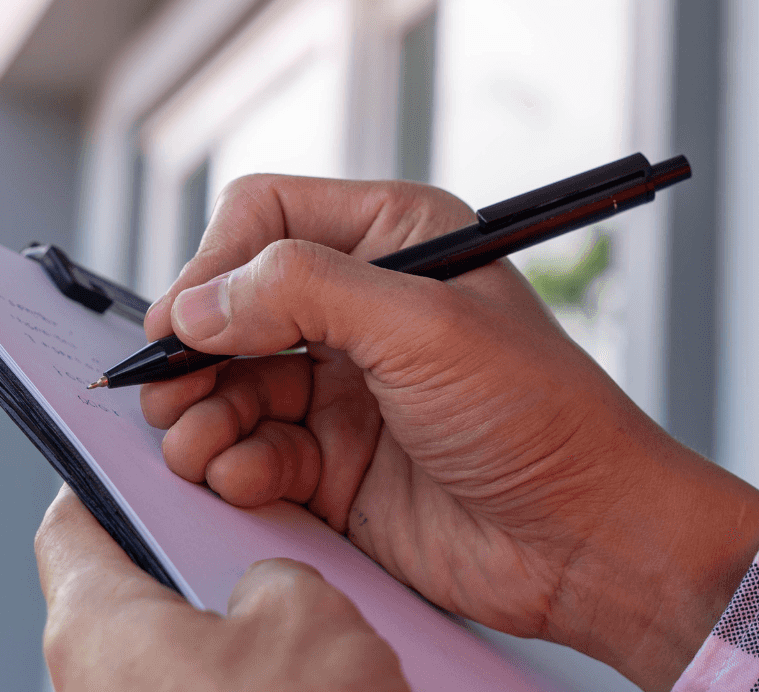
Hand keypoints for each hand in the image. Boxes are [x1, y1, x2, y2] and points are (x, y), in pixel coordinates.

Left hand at [36, 484, 408, 691]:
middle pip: (122, 598)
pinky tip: (297, 684)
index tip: (135, 462)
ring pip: (162, 663)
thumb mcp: (308, 608)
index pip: (69, 527)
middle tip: (250, 543)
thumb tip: (263, 591)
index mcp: (93, 625)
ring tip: (297, 629)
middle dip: (189, 567)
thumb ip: (268, 571)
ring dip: (223, 642)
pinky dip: (234, 688)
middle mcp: (83, 689)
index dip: (105, 482)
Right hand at [139, 175, 758, 689]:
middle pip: (232, 305)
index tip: (184, 322)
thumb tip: (199, 303)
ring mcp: (346, 389)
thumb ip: (304, 294)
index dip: (215, 264)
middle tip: (169, 390)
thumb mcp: (424, 327)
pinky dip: (233, 465)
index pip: (267, 217)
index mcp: (396, 238)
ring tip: (199, 444)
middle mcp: (364, 306)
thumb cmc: (541, 415)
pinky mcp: (335, 465)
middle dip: (194, 350)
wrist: (589, 540)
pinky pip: (251, 452)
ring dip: (200, 414)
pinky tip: (246, 479)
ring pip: (229, 383)